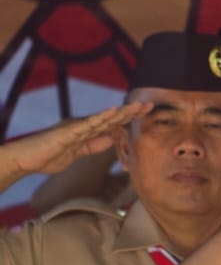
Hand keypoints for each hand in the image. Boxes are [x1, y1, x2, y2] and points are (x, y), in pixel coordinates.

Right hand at [3, 102, 147, 175]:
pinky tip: (113, 112)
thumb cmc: (49, 156)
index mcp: (86, 131)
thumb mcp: (77, 153)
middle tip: (150, 105)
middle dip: (131, 112)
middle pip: (111, 118)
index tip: (147, 113)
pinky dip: (101, 118)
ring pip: (103, 119)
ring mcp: (75, 127)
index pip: (112, 124)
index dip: (129, 118)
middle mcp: (82, 125)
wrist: (25, 160)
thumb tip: (110, 139)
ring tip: (137, 106)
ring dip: (121, 112)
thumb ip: (92, 146)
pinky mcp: (67, 132)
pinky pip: (87, 125)